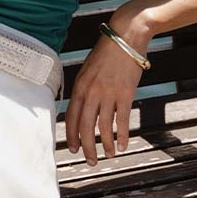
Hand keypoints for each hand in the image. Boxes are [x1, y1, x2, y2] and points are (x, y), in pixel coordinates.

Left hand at [65, 21, 146, 164]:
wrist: (125, 37)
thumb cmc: (106, 53)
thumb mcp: (87, 70)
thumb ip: (84, 89)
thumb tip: (81, 109)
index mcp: (79, 86)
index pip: (70, 117)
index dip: (71, 136)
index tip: (74, 148)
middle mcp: (91, 92)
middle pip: (85, 126)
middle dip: (87, 147)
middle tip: (90, 160)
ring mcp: (108, 94)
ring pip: (103, 127)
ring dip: (105, 144)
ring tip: (108, 155)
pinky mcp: (125, 94)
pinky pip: (122, 120)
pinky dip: (122, 135)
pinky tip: (123, 145)